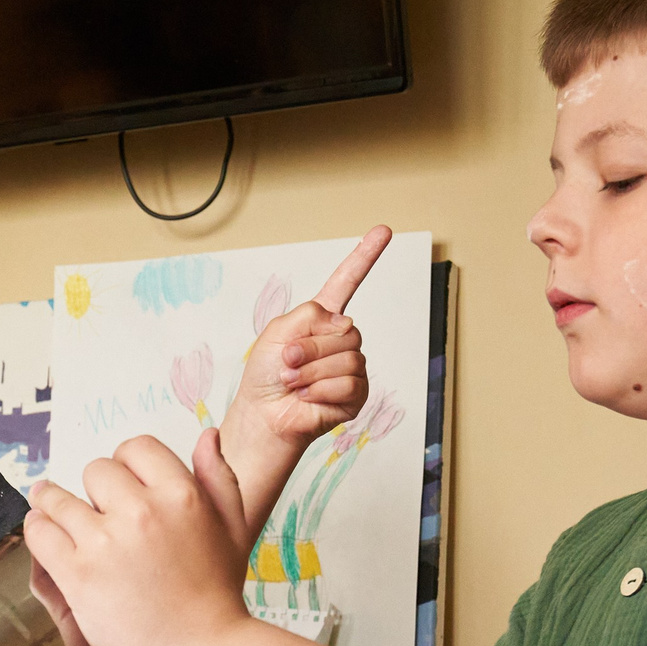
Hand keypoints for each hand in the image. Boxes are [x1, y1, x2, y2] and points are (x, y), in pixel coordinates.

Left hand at [24, 436, 250, 645]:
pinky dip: (37, 530)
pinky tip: (44, 534)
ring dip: (52, 504)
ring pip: (59, 499)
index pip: (136, 448)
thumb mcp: (232, 529)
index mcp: (182, 495)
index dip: (126, 465)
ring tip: (50, 512)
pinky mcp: (78, 574)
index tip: (120, 486)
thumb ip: (219, 478)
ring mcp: (107, 542)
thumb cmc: (218, 596)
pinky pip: (40, 532)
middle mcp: (143, 511)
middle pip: (96, 471)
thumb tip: (207, 434)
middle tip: (95, 513)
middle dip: (94, 491)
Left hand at [223, 225, 388, 455]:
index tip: (384, 231)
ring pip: (347, 358)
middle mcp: (341, 339)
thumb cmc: (265, 375)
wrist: (263, 414)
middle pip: (345, 330)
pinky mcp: (356, 395)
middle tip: (287, 363)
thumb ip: (309, 315)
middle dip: (310, 348)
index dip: (365, 257)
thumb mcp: (278, 331)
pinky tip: (308, 397)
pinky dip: (321, 391)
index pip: (348, 281)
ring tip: (294, 382)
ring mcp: (351, 367)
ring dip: (312, 372)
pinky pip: (349, 384)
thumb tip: (342, 323)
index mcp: (322, 319)